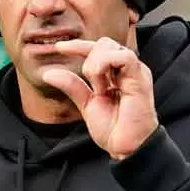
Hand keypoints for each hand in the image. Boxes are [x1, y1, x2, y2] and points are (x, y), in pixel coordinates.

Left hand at [41, 37, 158, 159]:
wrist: (127, 147)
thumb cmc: (113, 128)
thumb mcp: (87, 104)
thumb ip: (72, 86)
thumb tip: (49, 73)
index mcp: (117, 73)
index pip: (97, 49)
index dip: (78, 45)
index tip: (59, 47)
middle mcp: (127, 69)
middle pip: (103, 43)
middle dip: (89, 60)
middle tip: (92, 86)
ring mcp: (135, 72)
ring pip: (110, 46)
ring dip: (96, 65)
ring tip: (99, 89)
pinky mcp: (140, 78)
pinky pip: (124, 57)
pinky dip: (107, 66)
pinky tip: (104, 86)